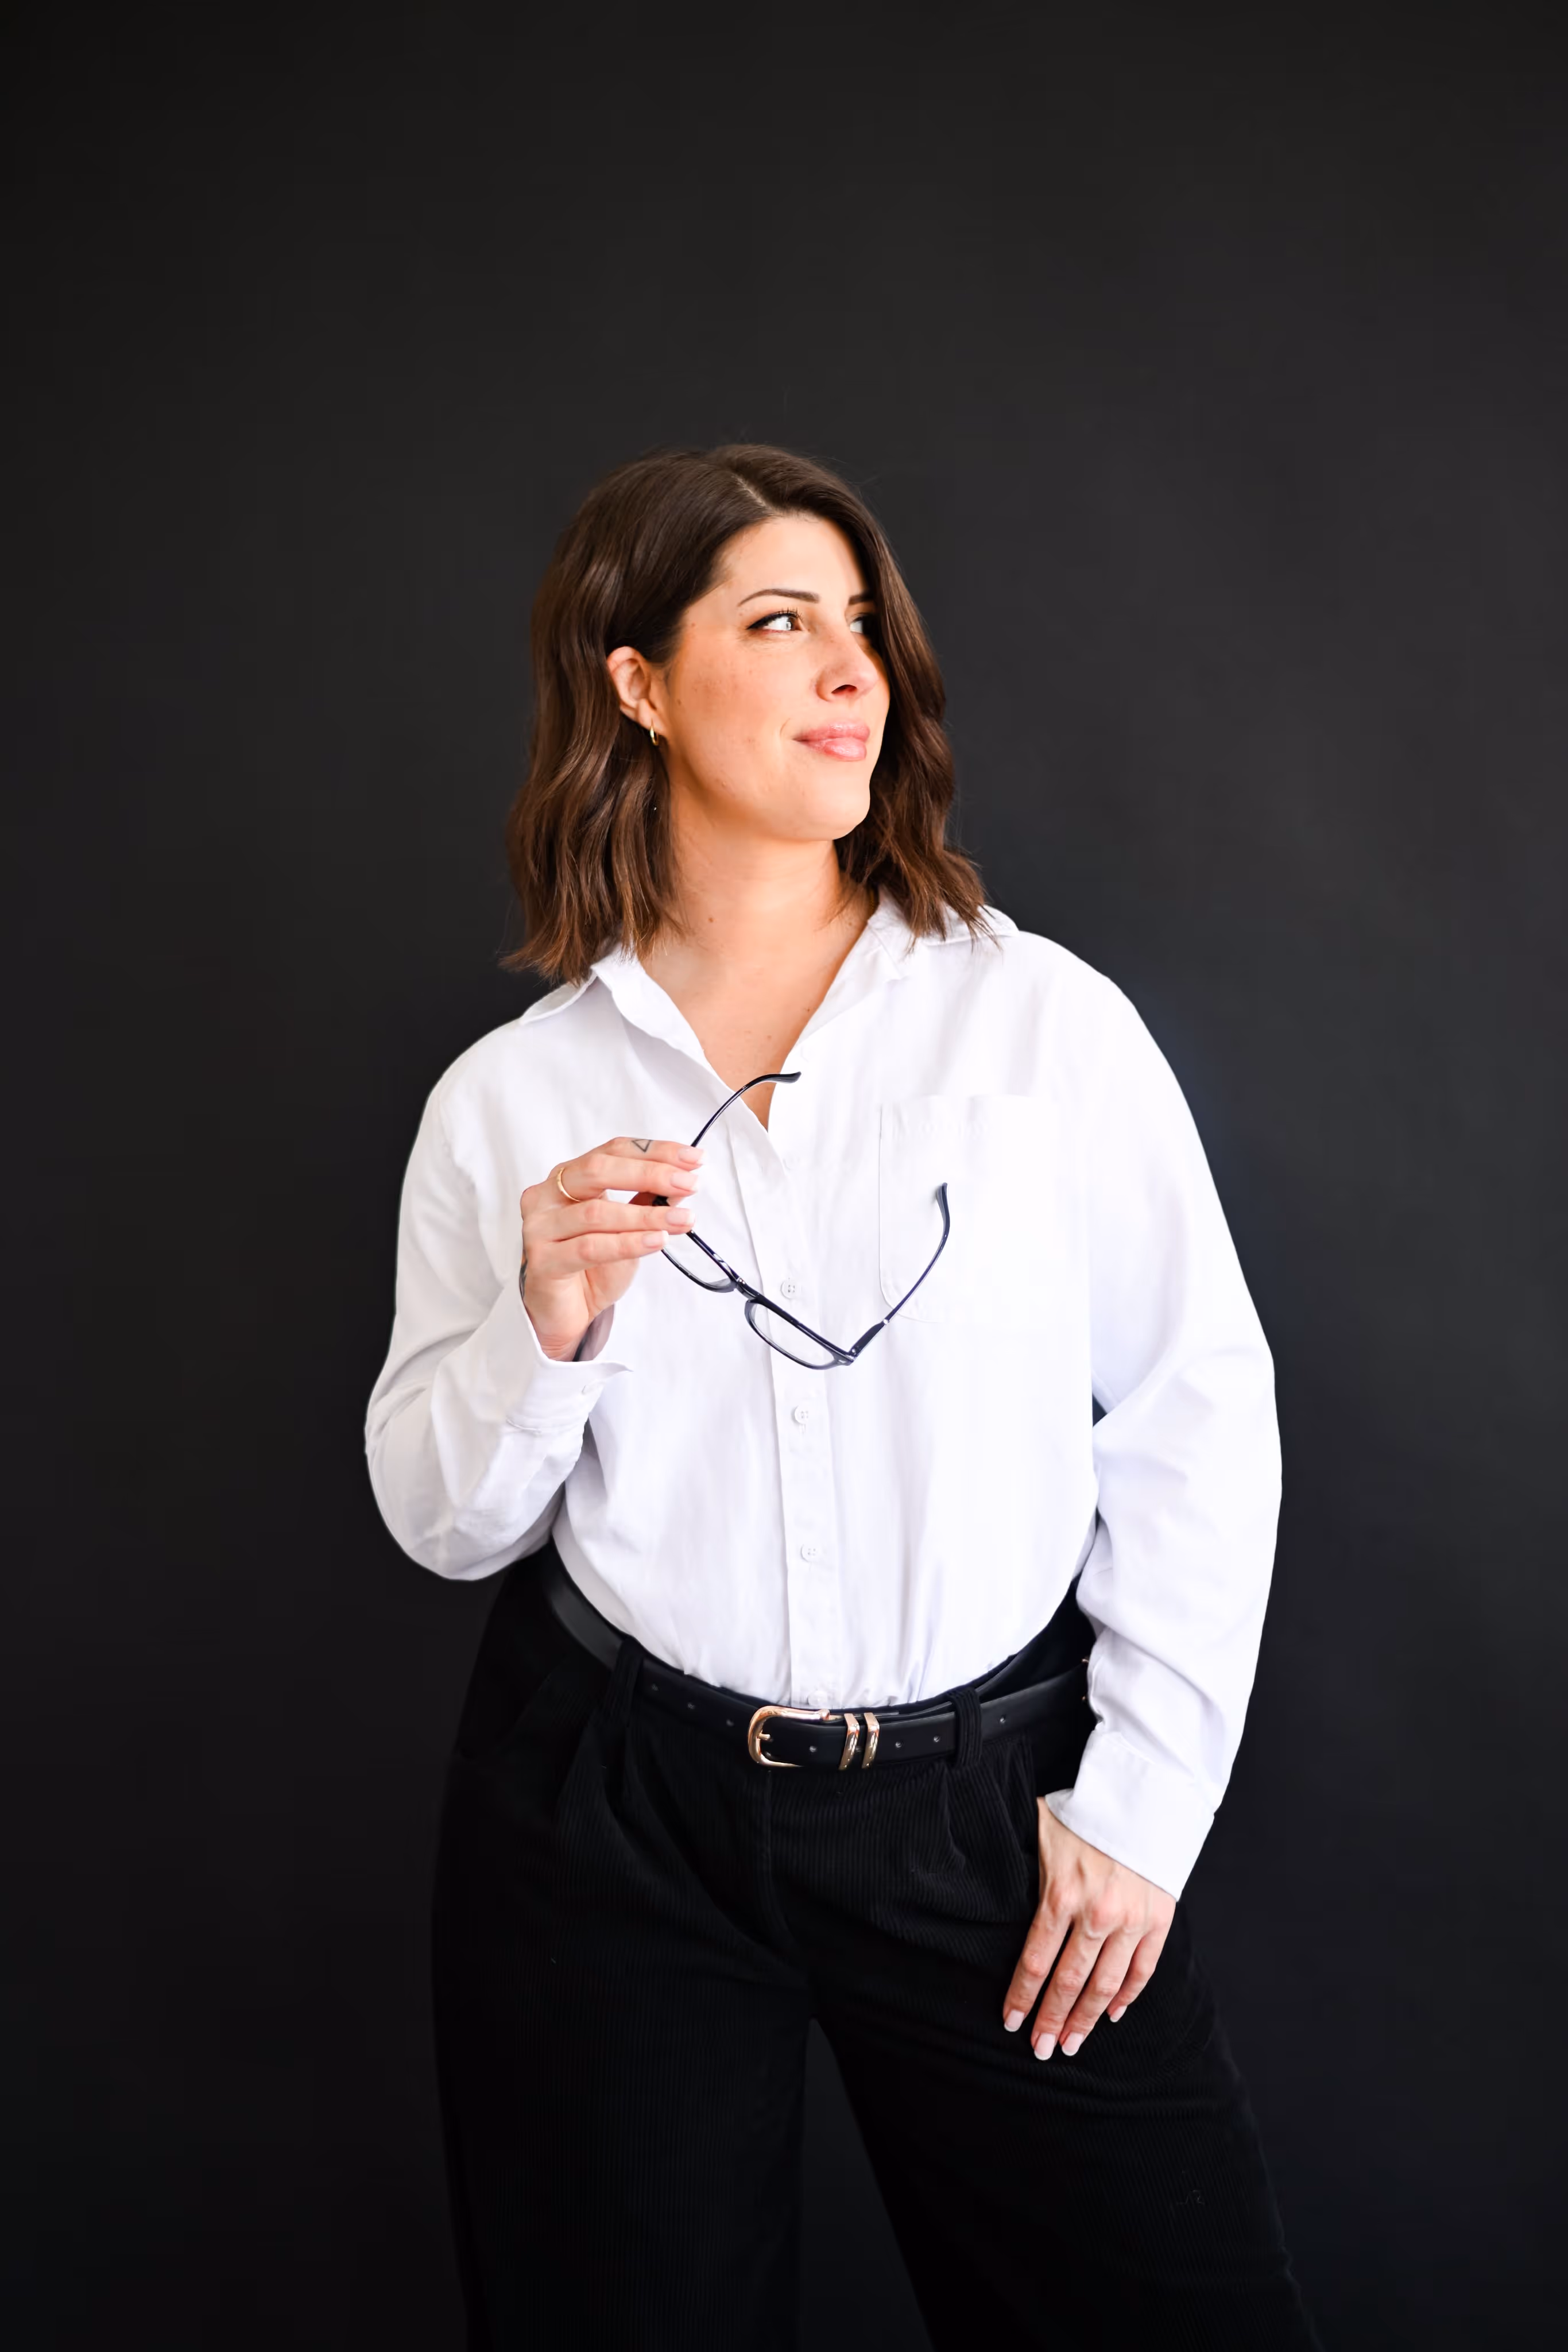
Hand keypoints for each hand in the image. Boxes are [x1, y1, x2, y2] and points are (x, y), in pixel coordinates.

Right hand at [520, 1134, 702, 1357]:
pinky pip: (590, 1247)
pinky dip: (628, 1243)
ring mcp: (540, 1227)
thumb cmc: (593, 1266)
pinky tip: (657, 1241)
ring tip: (682, 1219)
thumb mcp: (628, 1227)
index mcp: (568, 1177)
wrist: (567, 1312)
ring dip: (646, 1215)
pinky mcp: (542, 1261)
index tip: (693, 1159)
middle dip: (651, 1174)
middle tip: (688, 1183)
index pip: (613, 1151)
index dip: (655, 1151)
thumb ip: (648, 1201)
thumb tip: (682, 1181)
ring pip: (597, 1212)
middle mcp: (547, 1195)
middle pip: (599, 1170)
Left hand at [1002, 1803, 1174, 2059]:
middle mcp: (1097, 1915)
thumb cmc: (1084, 1811)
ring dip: (1086, 2019)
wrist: (1143, 1795)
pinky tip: (1112, 2015)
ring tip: (1072, 2044)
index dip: (1022, 1997)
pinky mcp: (1159, 1920)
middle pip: (1068, 1982)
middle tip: (1041, 2049)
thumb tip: (981, 1876)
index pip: (1036, 1961)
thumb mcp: (1041, 1832)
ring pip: (1106, 1985)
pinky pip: (1142, 1970)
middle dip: (1052, 2020)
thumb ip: (1022, 1866)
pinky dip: (1127, 1997)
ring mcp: (1131, 1920)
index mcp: (1062, 1895)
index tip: (1011, 2023)